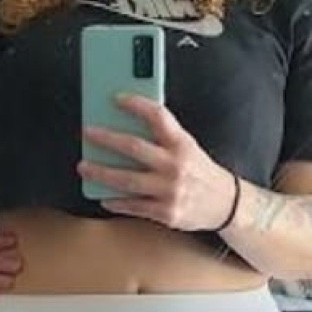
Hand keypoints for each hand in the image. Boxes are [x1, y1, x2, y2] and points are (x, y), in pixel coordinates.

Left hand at [77, 96, 236, 232]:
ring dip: (101, 172)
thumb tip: (126, 125)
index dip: (137, 104)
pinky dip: (116, 201)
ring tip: (84, 166)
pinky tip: (102, 196)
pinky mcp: (166, 212)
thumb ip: (164, 138)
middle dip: (106, 139)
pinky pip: (134, 206)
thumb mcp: (188, 147)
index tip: (116, 98)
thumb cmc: (200, 172)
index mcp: (182, 144)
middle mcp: (176, 165)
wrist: (227, 204)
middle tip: (87, 132)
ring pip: (127, 180)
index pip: (158, 116)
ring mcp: (170, 190)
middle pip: (134, 147)